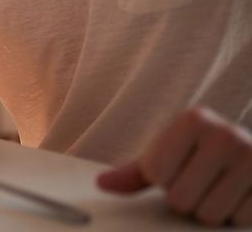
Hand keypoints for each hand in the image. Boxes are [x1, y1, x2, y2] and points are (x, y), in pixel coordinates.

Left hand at [97, 107, 251, 225]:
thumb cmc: (203, 157)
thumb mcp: (169, 156)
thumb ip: (136, 172)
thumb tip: (102, 184)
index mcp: (193, 120)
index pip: (156, 173)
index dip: (165, 180)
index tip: (182, 168)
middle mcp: (226, 134)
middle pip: (180, 198)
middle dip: (187, 200)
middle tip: (203, 184)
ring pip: (208, 215)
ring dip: (210, 211)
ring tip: (221, 191)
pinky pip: (238, 221)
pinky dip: (235, 217)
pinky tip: (241, 197)